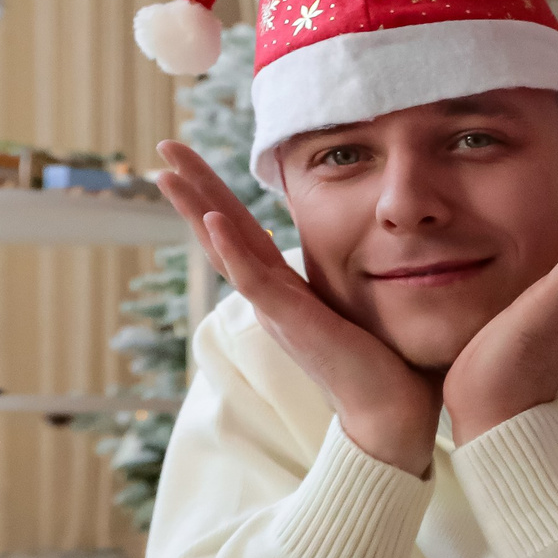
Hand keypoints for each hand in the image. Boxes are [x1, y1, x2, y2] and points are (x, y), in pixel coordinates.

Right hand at [155, 140, 439, 475]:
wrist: (393, 413)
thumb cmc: (388, 364)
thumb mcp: (364, 303)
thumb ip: (360, 274)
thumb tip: (387, 243)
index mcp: (287, 289)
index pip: (244, 230)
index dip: (218, 192)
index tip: (195, 158)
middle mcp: (272, 296)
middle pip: (222, 230)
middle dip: (194, 185)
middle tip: (164, 144)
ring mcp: (276, 309)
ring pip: (225, 249)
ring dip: (197, 207)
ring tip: (168, 172)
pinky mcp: (292, 322)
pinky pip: (255, 281)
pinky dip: (232, 250)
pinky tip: (212, 220)